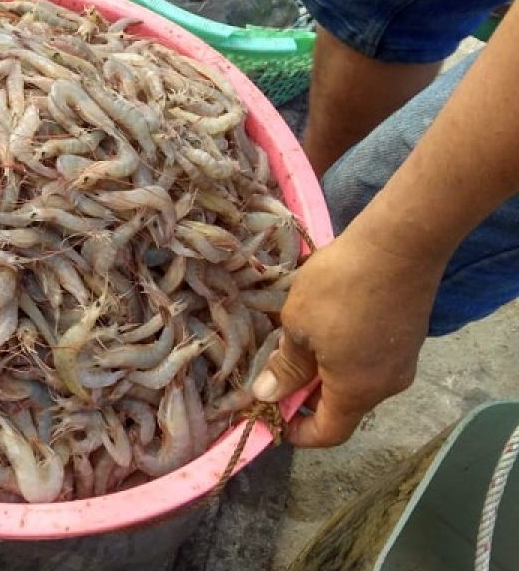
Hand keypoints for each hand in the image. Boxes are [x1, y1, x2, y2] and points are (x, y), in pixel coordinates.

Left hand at [251, 223, 439, 446]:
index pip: (329, 434)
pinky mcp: (409, 337)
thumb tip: (269, 395)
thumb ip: (286, 365)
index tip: (272, 415)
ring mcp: (403, 361)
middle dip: (306, 397)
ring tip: (298, 345)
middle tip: (276, 373)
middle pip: (343, 408)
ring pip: (357, 382)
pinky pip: (370, 361)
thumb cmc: (340, 287)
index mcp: (356, 391)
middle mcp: (386, 385)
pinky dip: (344, 357)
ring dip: (325, 373)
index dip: (298, 432)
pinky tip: (327, 328)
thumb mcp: (298, 325)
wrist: (400, 244)